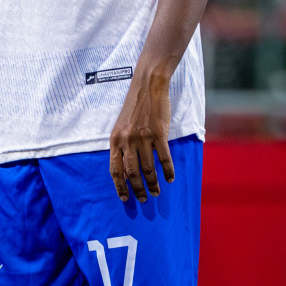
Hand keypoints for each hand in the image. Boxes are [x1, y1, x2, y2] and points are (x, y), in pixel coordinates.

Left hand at [108, 70, 174, 202]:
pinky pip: (164, 158)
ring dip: (153, 184)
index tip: (125, 199)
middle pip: (132, 173)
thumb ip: (122, 145)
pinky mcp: (159, 133)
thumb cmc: (135, 106)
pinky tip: (170, 178)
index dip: (120, 187)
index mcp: (115, 140)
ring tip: (157, 192)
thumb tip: (126, 169)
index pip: (115, 170)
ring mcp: (143, 137)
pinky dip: (168, 170)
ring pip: (148, 168)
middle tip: (144, 199)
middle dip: (138, 190)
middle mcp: (127, 140)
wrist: (148, 86)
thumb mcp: (121, 126)